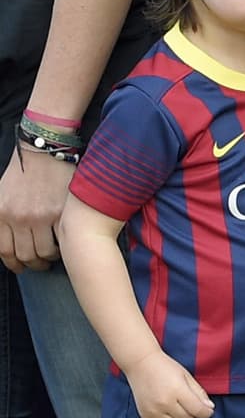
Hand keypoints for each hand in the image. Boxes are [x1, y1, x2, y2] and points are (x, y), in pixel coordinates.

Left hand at [0, 148, 74, 272]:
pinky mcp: (61, 213)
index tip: (21, 266)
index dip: (14, 264)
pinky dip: (64, 246)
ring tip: (54, 254)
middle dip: (34, 264)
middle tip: (41, 263)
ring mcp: (40, 216)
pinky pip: (62, 241)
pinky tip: (65, 242)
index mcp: (1, 213)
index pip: (5, 251)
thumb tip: (8, 244)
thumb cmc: (24, 171)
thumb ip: (2, 219)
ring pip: (44, 252)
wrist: (44, 150)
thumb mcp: (0, 195)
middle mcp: (19, 217)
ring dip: (50, 257)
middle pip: (25, 256)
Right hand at [124, 350, 215, 417]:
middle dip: (193, 414)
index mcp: (177, 390)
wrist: (141, 364)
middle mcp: (164, 403)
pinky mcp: (144, 416)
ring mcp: (153, 411)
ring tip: (179, 410)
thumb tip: (209, 408)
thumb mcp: (186, 376)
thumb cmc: (165, 368)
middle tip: (189, 405)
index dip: (207, 413)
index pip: (197, 410)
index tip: (208, 411)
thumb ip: (199, 393)